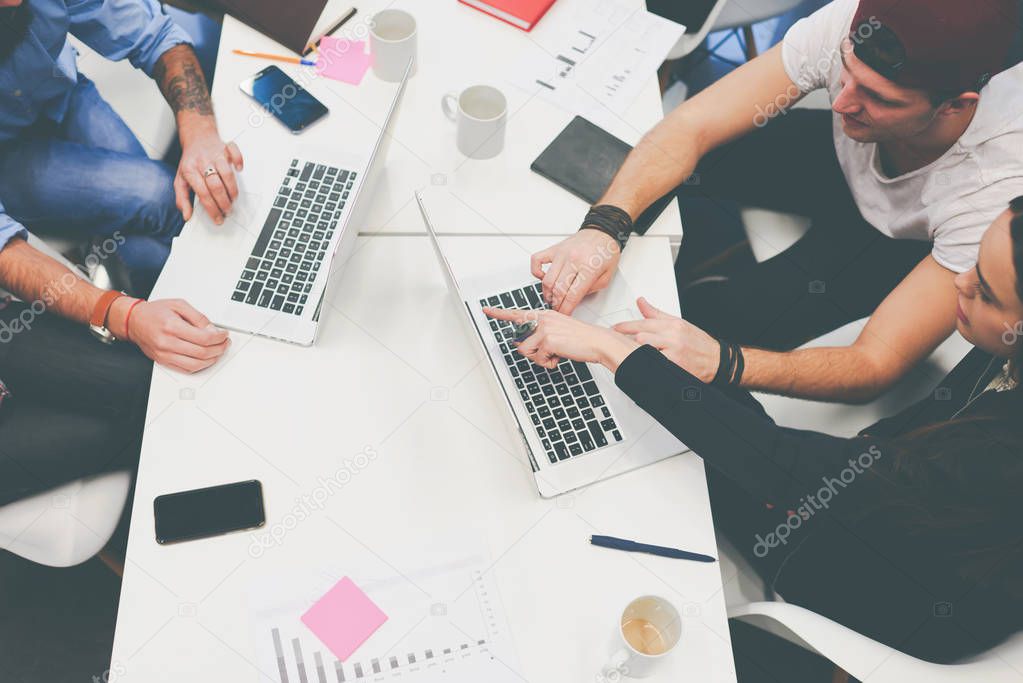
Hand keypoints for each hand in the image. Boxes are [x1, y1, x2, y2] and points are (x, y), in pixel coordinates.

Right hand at [111, 298, 230, 372]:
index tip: (224, 334)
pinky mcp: (163, 361)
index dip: (219, 337)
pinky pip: (186, 369)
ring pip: (196, 364)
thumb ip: (198, 317)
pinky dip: (200, 366)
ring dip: (212, 359)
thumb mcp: (179, 305)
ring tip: (218, 351)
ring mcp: (165, 354)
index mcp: (172, 327)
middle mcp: (167, 343)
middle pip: (202, 352)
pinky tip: (206, 359)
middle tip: (224, 343)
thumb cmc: (154, 312)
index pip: (204, 338)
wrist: (134, 321)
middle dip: (219, 348)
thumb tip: (212, 329)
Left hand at [175, 121, 243, 224]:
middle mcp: (203, 162)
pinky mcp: (226, 148)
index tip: (217, 218)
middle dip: (224, 203)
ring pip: (227, 174)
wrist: (196, 137)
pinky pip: (235, 153)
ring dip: (232, 190)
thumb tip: (186, 215)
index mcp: (190, 171)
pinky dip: (239, 161)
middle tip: (227, 211)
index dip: (211, 209)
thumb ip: (182, 198)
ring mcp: (215, 155)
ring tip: (233, 200)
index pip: (202, 194)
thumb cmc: (190, 161)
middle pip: (216, 186)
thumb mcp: (180, 179)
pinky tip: (238, 169)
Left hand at [484, 306, 638, 371]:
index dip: (499, 313)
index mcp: (544, 314)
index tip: (486, 310)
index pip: (517, 313)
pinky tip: (560, 357)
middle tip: (547, 353)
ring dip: (539, 358)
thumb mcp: (558, 331)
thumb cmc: (581, 339)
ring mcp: (544, 328)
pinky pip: (538, 359)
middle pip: (519, 340)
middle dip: (530, 352)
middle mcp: (542, 319)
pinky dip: (549, 363)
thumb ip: (540, 334)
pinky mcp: (547, 340)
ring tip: (555, 354)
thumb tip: (523, 345)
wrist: (597, 341)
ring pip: (525, 351)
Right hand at [530, 229, 619, 313]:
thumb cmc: (606, 251)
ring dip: (547, 293)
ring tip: (551, 298)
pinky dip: (536, 271)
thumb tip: (575, 299)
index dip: (566, 309)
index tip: (564, 315)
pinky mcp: (554, 249)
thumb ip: (592, 290)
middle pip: (558, 290)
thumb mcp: (607, 276)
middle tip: (557, 309)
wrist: (603, 231)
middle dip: (556, 305)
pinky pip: (536, 260)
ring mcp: (561, 254)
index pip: (572, 296)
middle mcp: (573, 260)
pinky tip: (543, 278)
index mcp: (588, 268)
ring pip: (547, 280)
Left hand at [613, 297, 719, 381]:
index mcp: (672, 325)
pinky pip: (656, 366)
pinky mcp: (676, 368)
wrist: (717, 360)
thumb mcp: (677, 323)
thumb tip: (641, 301)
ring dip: (634, 354)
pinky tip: (638, 366)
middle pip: (642, 337)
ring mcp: (675, 354)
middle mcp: (673, 338)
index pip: (643, 323)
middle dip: (626, 341)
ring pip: (647, 352)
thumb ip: (656, 313)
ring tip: (623, 355)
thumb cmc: (697, 342)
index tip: (614, 329)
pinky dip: (646, 366)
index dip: (625, 327)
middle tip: (614, 343)